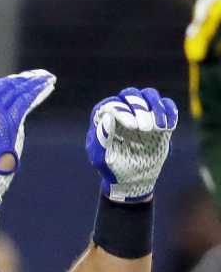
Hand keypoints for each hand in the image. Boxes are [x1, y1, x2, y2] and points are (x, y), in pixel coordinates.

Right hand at [0, 69, 55, 209]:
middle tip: (41, 76)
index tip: (25, 79)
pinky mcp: (10, 120)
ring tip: (49, 79)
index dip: (11, 81)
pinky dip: (39, 91)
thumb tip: (10, 115)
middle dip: (26, 79)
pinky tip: (49, 86)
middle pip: (7, 85)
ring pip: (19, 90)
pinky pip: (26, 100)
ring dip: (35, 83)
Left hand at [87, 87, 176, 202]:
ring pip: (150, 95)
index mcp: (103, 117)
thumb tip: (108, 116)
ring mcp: (141, 111)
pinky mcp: (159, 117)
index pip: (111, 105)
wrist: (132, 177)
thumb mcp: (101, 157)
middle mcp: (122, 109)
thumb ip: (102, 138)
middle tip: (145, 129)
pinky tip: (169, 127)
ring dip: (157, 108)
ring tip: (159, 128)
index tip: (132, 127)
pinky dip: (170, 112)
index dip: (122, 112)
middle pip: (131, 94)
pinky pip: (167, 105)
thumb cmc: (112, 166)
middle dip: (140, 109)